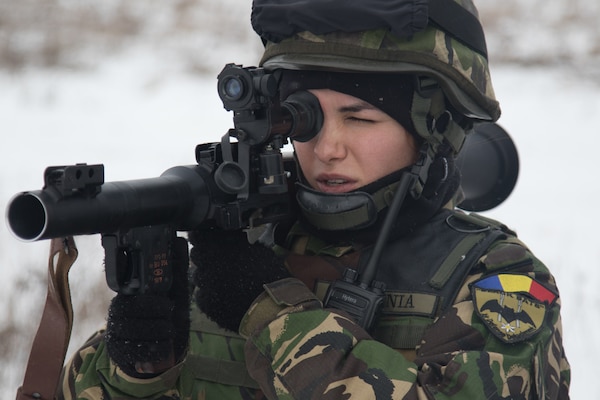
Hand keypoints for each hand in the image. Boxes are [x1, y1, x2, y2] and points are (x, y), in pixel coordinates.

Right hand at [105, 236, 189, 376]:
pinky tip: (162, 346)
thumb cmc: (169, 315)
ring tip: (169, 330)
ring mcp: (115, 332)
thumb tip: (178, 240)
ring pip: (131, 331)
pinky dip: (153, 350)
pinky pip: (132, 351)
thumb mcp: (177, 291)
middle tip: (170, 314)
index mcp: (129, 293)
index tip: (169, 303)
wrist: (167, 348)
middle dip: (156, 313)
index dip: (150, 299)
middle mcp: (118, 311)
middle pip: (128, 310)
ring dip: (157, 332)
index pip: (129, 289)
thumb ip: (177, 267)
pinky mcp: (118, 351)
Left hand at [189, 226, 288, 331]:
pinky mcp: (206, 303)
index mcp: (220, 246)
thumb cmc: (270, 276)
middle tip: (220, 262)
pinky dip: (209, 295)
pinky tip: (224, 296)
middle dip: (205, 256)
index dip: (203, 238)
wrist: (272, 306)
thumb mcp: (257, 249)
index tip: (207, 240)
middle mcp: (208, 263)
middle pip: (197, 255)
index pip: (198, 237)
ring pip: (199, 276)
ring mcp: (205, 284)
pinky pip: (201, 295)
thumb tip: (230, 237)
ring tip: (226, 281)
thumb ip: (237, 242)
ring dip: (207, 276)